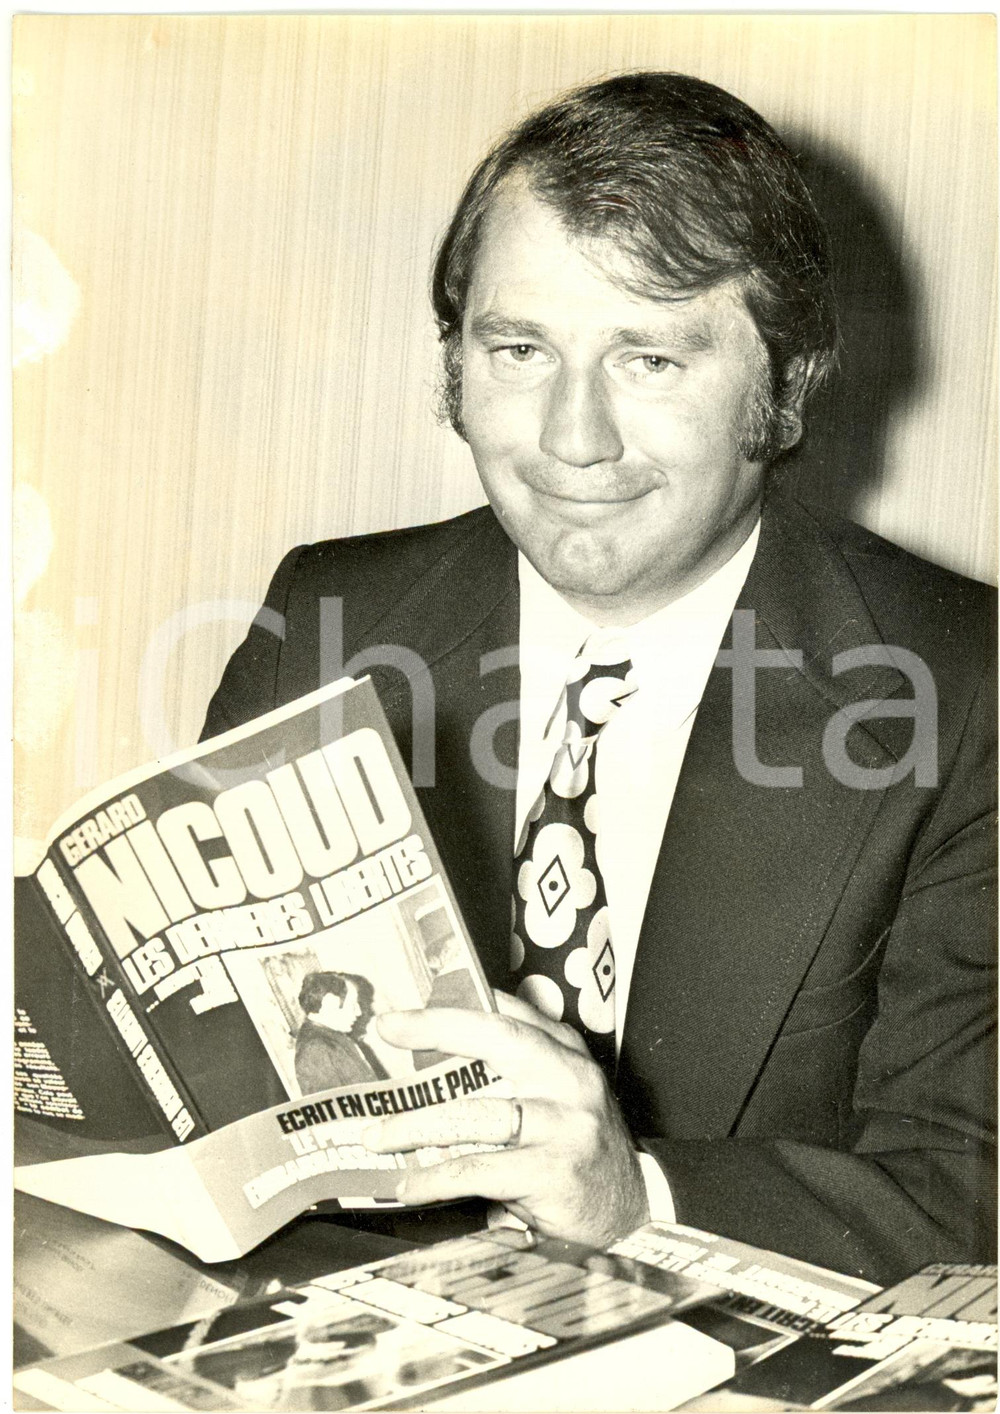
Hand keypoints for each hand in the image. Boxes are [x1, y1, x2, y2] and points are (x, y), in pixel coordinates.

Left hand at [364, 990, 649, 1246]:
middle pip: (500, 1039)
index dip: (456, 1004)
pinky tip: (410, 1185)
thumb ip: (516, 1071)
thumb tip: (437, 1055)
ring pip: (477, 1113)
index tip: (408, 1007)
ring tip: (378, 1134)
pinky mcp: (554, 1171)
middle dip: (439, 1029)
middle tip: (390, 1029)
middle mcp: (571, 1079)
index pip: (510, 1012)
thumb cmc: (579, 1152)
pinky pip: (481, 1168)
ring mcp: (566, 1124)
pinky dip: (437, 1177)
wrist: (634, 1213)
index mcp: (568, 1054)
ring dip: (417, 1124)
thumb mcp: (558, 1098)